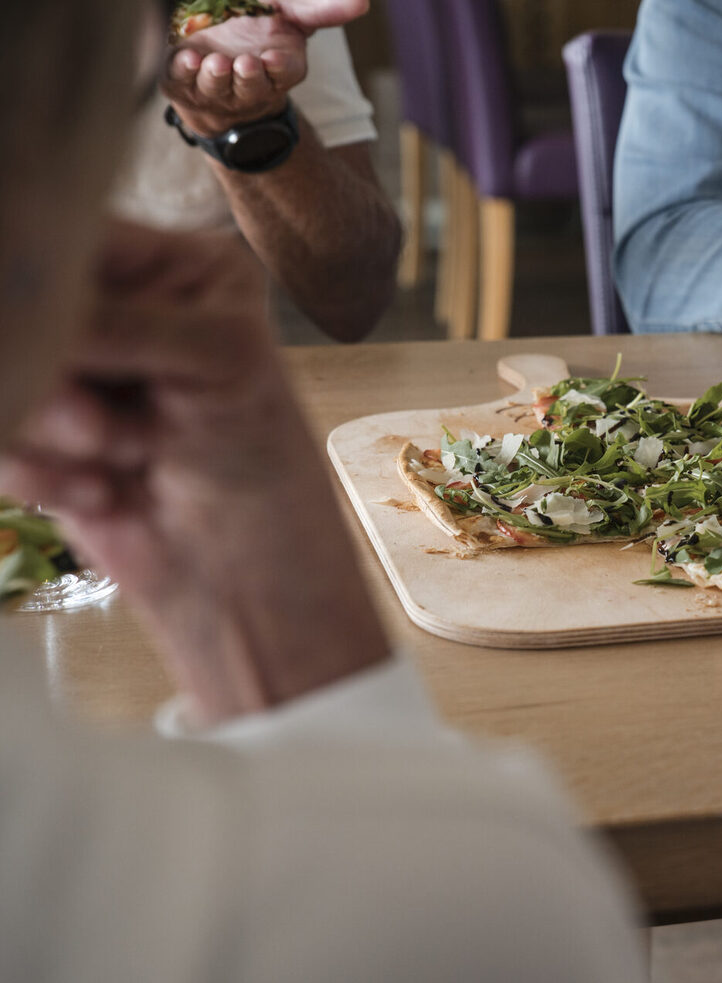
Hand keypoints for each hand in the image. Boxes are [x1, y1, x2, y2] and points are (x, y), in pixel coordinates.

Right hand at [0, 222, 389, 726]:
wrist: (251, 581)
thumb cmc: (264, 464)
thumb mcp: (216, 365)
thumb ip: (118, 322)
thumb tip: (30, 298)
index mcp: (181, 268)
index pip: (73, 229)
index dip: (37, 269)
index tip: (29, 313)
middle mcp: (125, 309)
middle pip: (24, 303)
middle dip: (52, 369)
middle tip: (99, 420)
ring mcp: (78, 372)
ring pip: (5, 370)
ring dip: (48, 426)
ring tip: (126, 456)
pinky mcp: (40, 434)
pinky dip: (36, 469)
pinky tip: (105, 491)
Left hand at [162, 1, 367, 135]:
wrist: (213, 39)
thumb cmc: (257, 25)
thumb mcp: (291, 13)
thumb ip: (320, 10)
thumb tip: (364, 2)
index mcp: (280, 67)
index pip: (285, 73)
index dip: (279, 69)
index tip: (272, 59)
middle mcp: (250, 84)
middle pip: (253, 87)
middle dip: (249, 78)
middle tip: (246, 63)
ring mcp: (217, 87)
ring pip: (219, 88)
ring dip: (217, 78)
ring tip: (215, 62)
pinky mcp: (185, 83)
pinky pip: (185, 82)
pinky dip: (186, 72)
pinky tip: (188, 59)